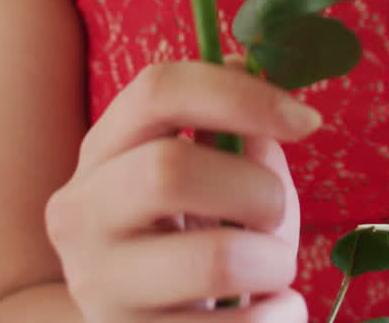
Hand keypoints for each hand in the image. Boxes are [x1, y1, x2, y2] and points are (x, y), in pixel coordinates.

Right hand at [45, 60, 320, 321]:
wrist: (151, 319)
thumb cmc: (196, 230)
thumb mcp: (212, 168)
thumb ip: (240, 128)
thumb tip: (280, 101)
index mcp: (103, 148)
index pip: (158, 90)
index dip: (241, 95)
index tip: (306, 121)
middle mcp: (82, 213)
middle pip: (171, 169)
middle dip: (256, 188)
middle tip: (275, 211)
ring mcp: (98, 285)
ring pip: (214, 258)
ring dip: (274, 260)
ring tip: (275, 266)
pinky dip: (279, 315)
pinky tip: (277, 307)